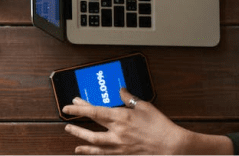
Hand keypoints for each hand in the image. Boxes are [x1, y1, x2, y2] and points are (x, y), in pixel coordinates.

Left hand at [61, 88, 229, 155]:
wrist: (172, 146)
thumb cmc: (160, 126)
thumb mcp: (145, 107)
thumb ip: (129, 98)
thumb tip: (121, 90)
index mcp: (121, 117)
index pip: (94, 111)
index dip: (79, 108)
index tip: (69, 104)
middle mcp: (117, 132)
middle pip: (91, 127)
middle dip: (76, 123)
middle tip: (66, 119)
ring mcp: (119, 145)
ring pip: (93, 143)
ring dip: (80, 138)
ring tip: (70, 133)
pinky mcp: (123, 154)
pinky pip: (103, 153)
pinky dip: (91, 152)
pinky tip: (83, 150)